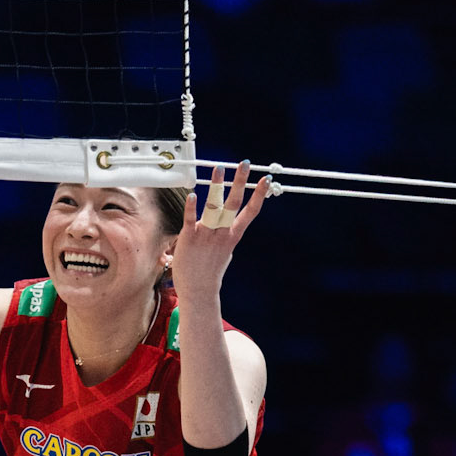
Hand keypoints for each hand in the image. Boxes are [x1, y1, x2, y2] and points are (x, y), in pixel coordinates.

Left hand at [170, 161, 273, 305]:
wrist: (198, 291)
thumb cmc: (210, 270)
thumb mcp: (224, 251)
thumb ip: (226, 235)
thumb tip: (229, 226)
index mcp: (233, 235)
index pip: (250, 212)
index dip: (259, 194)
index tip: (265, 179)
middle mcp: (222, 233)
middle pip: (234, 204)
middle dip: (240, 182)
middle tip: (245, 164)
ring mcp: (207, 235)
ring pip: (214, 207)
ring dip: (217, 186)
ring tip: (219, 168)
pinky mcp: (190, 238)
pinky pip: (191, 220)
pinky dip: (192, 207)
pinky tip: (193, 194)